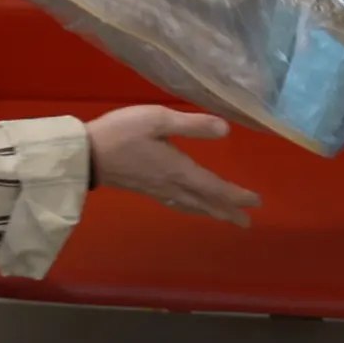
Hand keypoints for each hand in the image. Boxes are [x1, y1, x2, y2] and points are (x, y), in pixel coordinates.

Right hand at [83, 106, 260, 225]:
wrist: (87, 155)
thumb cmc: (122, 133)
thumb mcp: (159, 119)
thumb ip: (193, 125)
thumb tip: (226, 130)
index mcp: (179, 170)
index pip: (215, 187)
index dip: (237, 195)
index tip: (256, 202)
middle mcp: (172, 185)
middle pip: (206, 203)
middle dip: (228, 212)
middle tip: (247, 223)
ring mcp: (158, 190)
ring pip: (192, 206)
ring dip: (211, 212)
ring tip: (225, 218)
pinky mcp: (147, 189)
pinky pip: (178, 204)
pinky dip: (192, 208)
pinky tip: (190, 206)